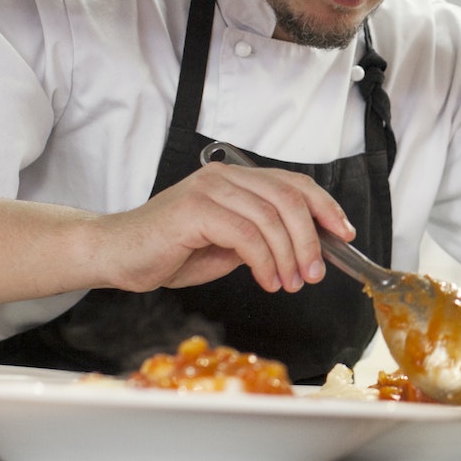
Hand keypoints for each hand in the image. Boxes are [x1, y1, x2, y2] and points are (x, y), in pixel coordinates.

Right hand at [94, 162, 354, 293]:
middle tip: (315, 273)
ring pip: (271, 218)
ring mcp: (208, 190)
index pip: (294, 184)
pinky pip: (247, 234)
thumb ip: (263, 238)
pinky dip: (265, 262)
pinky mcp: (194, 210)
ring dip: (289, 257)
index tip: (344, 235)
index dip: (325, 208)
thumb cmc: (169, 251)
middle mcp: (225, 177)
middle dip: (311, 240)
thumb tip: (305, 249)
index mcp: (236, 179)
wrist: (116, 255)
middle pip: (289, 199)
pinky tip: (267, 281)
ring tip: (290, 283)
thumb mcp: (229, 245)